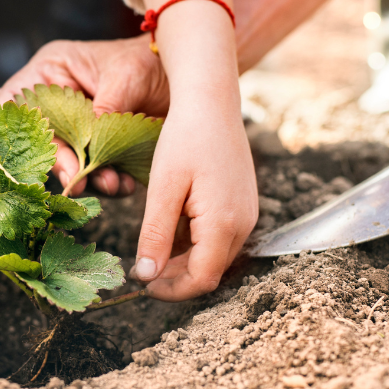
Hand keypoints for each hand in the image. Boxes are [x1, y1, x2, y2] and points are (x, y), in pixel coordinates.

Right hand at [0, 36, 165, 194]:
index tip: (37, 153)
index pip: (14, 101)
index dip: (18, 129)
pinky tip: (125, 184)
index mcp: (51, 73)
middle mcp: (58, 103)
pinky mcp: (100, 149)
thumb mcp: (124, 77)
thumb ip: (104, 109)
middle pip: (41, 139)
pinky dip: (109, 182)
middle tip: (77, 181)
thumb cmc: (148, 60)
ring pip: (70, 162)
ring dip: (88, 177)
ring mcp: (78, 129)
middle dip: (61, 163)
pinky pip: (96, 172)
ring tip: (111, 182)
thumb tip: (89, 145)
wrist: (187, 77)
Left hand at [125, 0, 257, 301]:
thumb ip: (156, 236)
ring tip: (150, 251)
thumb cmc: (185, 138)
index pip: (201, 279)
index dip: (171, 290)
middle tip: (141, 271)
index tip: (141, 285)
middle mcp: (244, 224)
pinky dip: (194, 240)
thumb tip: (146, 277)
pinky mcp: (242, 201)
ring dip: (183, 259)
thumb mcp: (163, 188)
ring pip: (214, 254)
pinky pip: (219, 234)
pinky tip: (170, 227)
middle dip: (175, 277)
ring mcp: (247, 212)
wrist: (211, 98)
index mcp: (225, 224)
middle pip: (210, 270)